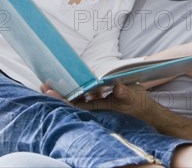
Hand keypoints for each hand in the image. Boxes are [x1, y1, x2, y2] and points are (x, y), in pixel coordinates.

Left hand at [41, 83, 157, 118]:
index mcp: (100, 108)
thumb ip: (125, 93)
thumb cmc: (139, 106)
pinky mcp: (101, 100)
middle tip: (43, 84)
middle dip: (59, 93)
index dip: (62, 98)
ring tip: (55, 80)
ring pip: (78, 97)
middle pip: (72, 100)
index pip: (76, 104)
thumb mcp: (133, 98)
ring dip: (68, 89)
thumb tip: (117, 88)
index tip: (49, 90)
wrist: (147, 113)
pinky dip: (80, 88)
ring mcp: (97, 103)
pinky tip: (77, 79)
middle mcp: (95, 107)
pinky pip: (86, 95)